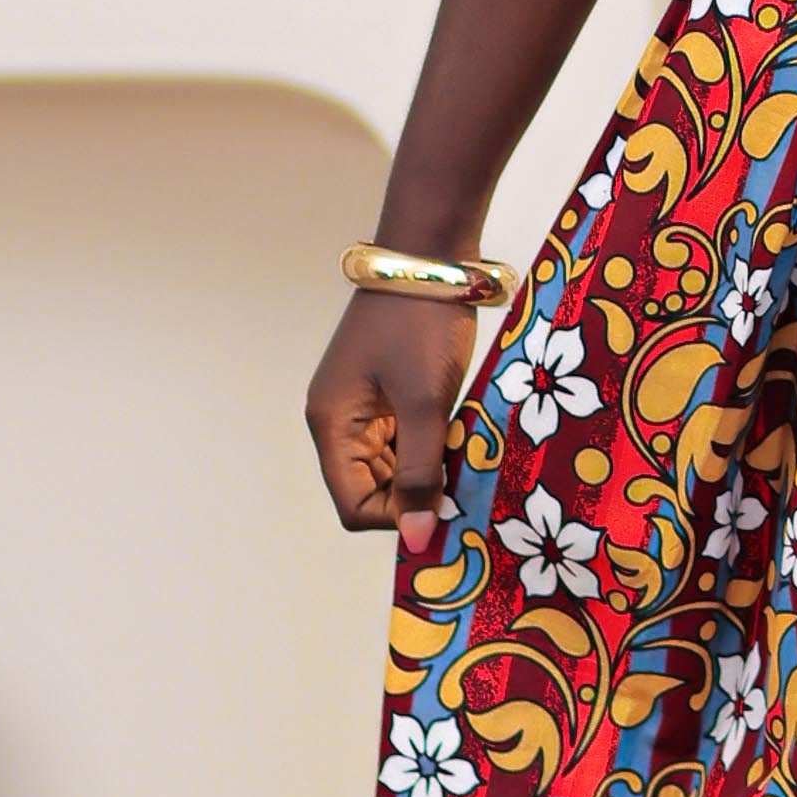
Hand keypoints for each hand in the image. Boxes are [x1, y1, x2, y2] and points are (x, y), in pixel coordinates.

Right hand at [306, 289, 478, 548]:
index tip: (446, 510)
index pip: (353, 505)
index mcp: (332, 424)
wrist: (430, 256)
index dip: (397, 518)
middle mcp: (338, 421)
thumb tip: (418, 539)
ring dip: (425, 470)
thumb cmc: (422, 325)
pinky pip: (403, 439)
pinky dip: (429, 446)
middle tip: (464, 483)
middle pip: (370, 490)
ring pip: (390, 466)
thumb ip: (421, 473)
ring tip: (463, 455)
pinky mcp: (385, 392)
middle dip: (414, 494)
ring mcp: (361, 405)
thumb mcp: (427, 404)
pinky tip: (459, 435)